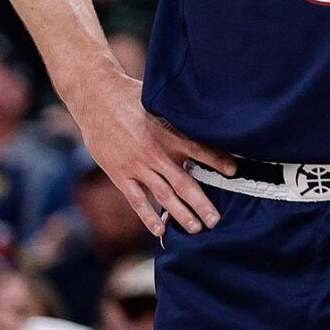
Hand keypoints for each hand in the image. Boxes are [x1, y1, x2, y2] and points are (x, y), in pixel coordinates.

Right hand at [70, 71, 234, 236]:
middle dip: (202, 204)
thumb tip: (205, 117)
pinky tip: (160, 230)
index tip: (234, 172)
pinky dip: (148, 216)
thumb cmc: (131, 98)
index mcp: (168, 133)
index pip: (199, 149)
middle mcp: (155, 153)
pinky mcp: (119, 174)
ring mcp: (137, 166)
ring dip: (180, 214)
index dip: (217, 161)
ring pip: (163, 195)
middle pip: (184, 182)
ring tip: (196, 229)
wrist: (96, 98)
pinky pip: (136, 199)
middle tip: (216, 220)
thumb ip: (179, 118)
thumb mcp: (161, 102)